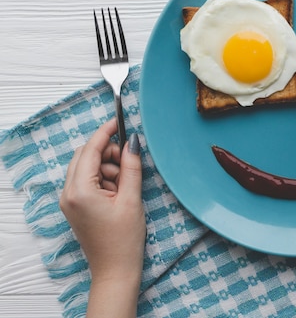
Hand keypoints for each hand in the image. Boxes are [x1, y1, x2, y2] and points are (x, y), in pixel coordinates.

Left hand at [60, 119, 144, 317]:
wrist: (115, 269)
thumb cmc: (124, 238)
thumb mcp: (132, 199)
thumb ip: (131, 166)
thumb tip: (132, 141)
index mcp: (80, 190)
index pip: (91, 150)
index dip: (105, 132)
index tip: (118, 120)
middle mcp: (68, 193)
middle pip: (85, 155)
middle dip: (107, 152)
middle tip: (128, 159)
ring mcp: (69, 200)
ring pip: (86, 167)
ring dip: (106, 166)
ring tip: (125, 184)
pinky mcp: (74, 206)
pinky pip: (86, 180)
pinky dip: (102, 178)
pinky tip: (117, 191)